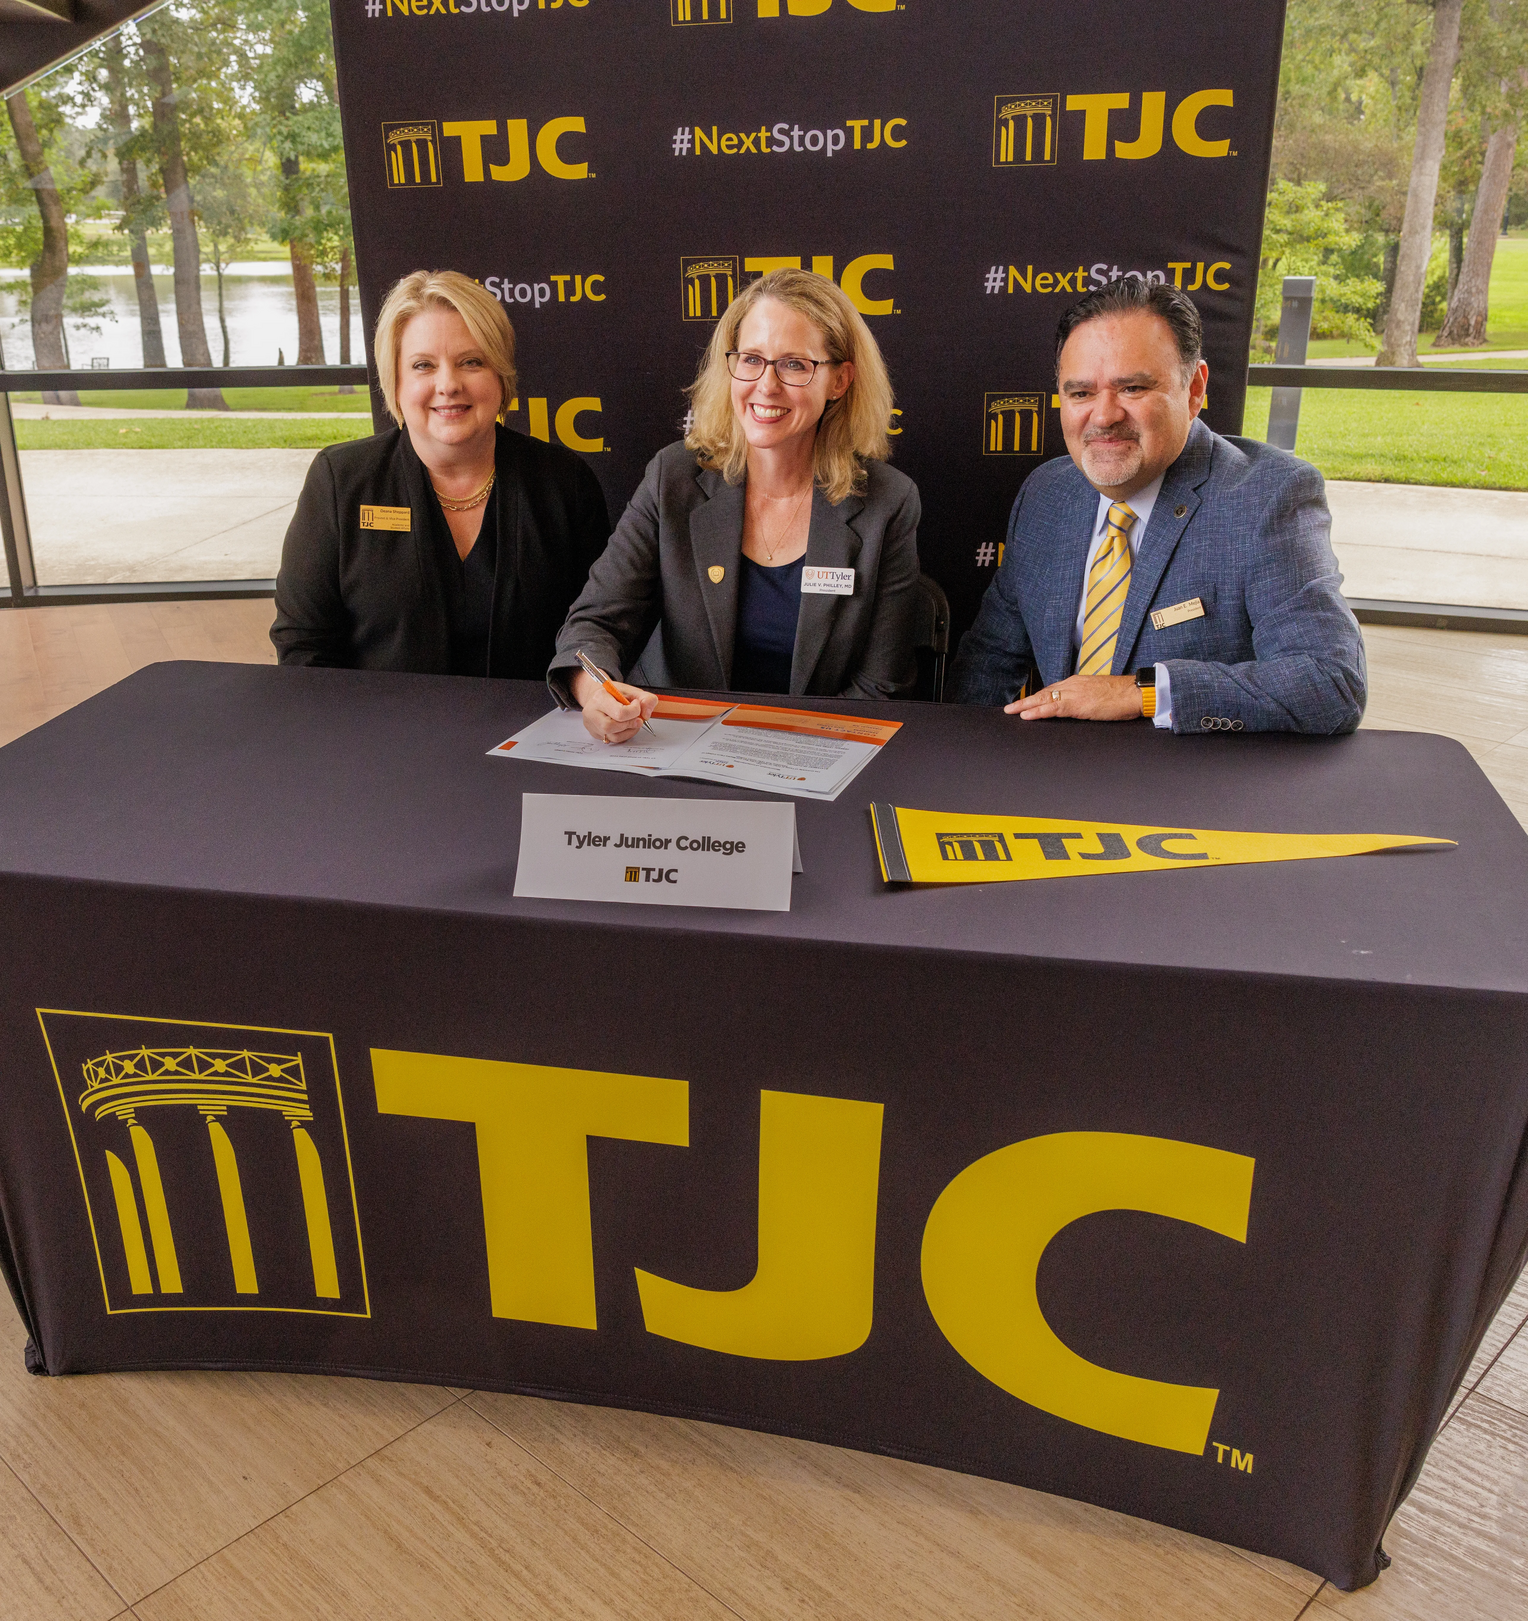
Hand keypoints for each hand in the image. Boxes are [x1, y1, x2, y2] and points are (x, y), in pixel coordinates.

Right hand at [571, 668, 657, 743]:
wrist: (598, 697)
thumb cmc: (614, 694)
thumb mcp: (632, 691)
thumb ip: (646, 699)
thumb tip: (646, 715)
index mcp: (600, 698)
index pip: (619, 712)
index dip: (634, 711)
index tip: (636, 705)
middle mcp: (592, 713)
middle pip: (612, 727)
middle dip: (630, 724)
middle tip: (637, 718)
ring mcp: (592, 725)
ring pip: (613, 737)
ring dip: (629, 731)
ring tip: (632, 722)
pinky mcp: (595, 734)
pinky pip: (612, 740)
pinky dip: (623, 735)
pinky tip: (626, 727)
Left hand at [1006, 674, 1143, 721]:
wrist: (1134, 693)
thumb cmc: (1122, 696)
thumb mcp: (1099, 696)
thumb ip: (1086, 700)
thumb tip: (1080, 708)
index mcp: (1078, 683)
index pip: (1052, 690)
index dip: (1037, 697)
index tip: (1026, 703)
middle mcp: (1072, 685)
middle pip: (1044, 692)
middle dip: (1026, 701)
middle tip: (1009, 708)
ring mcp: (1074, 693)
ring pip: (1044, 699)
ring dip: (1025, 706)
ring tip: (1011, 712)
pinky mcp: (1077, 704)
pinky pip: (1052, 708)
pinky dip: (1037, 711)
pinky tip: (1026, 715)